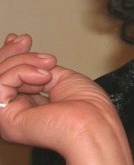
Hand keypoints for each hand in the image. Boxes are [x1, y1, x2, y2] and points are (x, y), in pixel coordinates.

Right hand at [0, 33, 124, 159]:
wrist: (93, 125)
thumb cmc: (88, 108)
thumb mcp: (61, 78)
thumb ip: (37, 68)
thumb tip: (21, 49)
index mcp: (28, 108)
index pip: (8, 79)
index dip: (10, 56)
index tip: (20, 39)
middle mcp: (15, 113)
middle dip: (11, 53)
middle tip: (26, 41)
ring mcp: (7, 117)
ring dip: (23, 61)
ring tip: (48, 66)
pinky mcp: (4, 119)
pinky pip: (0, 83)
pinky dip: (21, 72)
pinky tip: (43, 77)